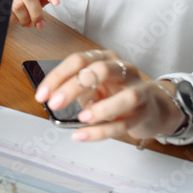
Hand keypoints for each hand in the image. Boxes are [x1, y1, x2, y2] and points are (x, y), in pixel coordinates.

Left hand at [34, 50, 185, 141]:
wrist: (151, 107)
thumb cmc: (116, 93)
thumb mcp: (93, 86)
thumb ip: (78, 88)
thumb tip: (57, 96)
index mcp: (106, 57)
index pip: (79, 60)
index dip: (57, 77)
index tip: (42, 94)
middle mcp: (124, 70)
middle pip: (99, 70)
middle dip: (73, 87)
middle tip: (55, 103)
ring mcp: (138, 91)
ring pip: (125, 97)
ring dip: (101, 108)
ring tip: (82, 118)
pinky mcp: (144, 113)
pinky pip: (123, 123)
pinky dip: (101, 131)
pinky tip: (82, 135)